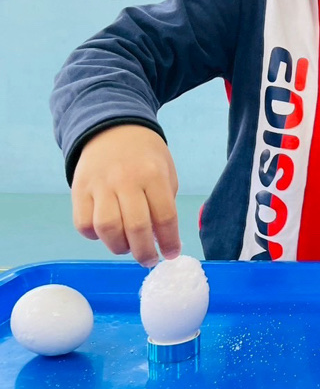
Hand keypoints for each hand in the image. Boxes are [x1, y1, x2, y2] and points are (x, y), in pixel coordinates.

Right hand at [71, 124, 181, 266]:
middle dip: (145, 252)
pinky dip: (94, 236)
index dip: (170, 241)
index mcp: (154, 175)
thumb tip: (161, 240)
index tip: (172, 254)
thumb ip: (164, 203)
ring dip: (119, 247)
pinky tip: (106, 233)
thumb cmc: (145, 156)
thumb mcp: (165, 172)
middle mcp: (126, 180)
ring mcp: (99, 185)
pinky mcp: (78, 190)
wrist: (113, 128)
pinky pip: (83, 224)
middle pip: (136, 227)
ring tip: (128, 247)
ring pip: (107, 228)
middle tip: (149, 260)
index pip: (165, 216)